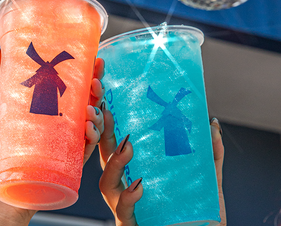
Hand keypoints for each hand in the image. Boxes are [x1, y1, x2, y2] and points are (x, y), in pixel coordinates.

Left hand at [0, 47, 104, 225]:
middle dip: (96, 87)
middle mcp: (56, 125)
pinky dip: (92, 136)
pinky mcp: (66, 163)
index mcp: (43, 110)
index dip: (84, 72)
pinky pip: (86, 149)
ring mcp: (63, 144)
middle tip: (96, 79)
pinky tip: (89, 127)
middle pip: (84, 101)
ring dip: (97, 110)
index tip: (93, 59)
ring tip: (91, 106)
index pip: (68, 86)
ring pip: (90, 122)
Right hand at [98, 114, 226, 225]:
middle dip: (103, 136)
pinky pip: (123, 212)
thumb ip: (210, 156)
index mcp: (139, 171)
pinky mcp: (130, 225)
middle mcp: (126, 187)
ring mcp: (125, 208)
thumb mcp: (207, 183)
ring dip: (114, 164)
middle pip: (105, 158)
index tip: (108, 103)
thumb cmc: (200, 216)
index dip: (109, 125)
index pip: (117, 145)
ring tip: (127, 149)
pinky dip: (127, 198)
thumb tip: (213, 124)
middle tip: (108, 115)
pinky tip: (137, 186)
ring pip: (107, 183)